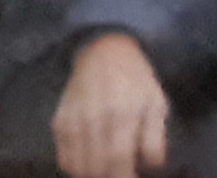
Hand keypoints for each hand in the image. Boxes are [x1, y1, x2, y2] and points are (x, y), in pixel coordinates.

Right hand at [52, 32, 170, 177]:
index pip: (118, 158)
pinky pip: (62, 155)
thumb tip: (151, 166)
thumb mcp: (156, 103)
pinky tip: (88, 166)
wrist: (103, 51)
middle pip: (96, 165)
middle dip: (108, 177)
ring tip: (103, 172)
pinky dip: (74, 167)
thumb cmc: (136, 80)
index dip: (123, 177)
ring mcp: (73, 118)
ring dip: (91, 174)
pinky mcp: (60, 119)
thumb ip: (155, 136)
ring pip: (77, 164)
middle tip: (118, 175)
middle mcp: (93, 116)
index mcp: (122, 112)